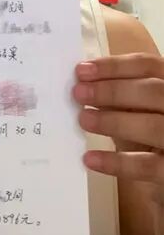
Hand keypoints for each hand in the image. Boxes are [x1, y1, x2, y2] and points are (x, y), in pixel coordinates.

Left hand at [73, 53, 163, 203]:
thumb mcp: (139, 109)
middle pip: (153, 91)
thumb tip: (85, 84)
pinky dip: (116, 161)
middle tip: (79, 93)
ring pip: (152, 126)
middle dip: (112, 90)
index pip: (148, 66)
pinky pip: (146, 165)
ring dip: (113, 121)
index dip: (114, 66)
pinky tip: (91, 158)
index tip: (82, 71)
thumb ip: (119, 95)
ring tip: (84, 119)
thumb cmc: (150, 133)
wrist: (163, 168)